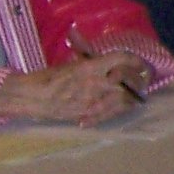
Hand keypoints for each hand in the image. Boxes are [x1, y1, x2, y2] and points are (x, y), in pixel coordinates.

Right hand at [0, 53, 146, 124]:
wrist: (32, 98)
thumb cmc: (47, 77)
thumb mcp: (70, 64)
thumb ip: (90, 61)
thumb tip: (104, 58)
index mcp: (91, 67)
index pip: (122, 58)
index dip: (136, 60)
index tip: (142, 63)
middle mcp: (96, 83)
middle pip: (130, 81)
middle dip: (139, 80)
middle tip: (141, 79)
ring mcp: (94, 101)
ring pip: (126, 100)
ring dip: (133, 96)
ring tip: (135, 94)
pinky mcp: (90, 115)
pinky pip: (112, 113)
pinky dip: (119, 109)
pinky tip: (120, 106)